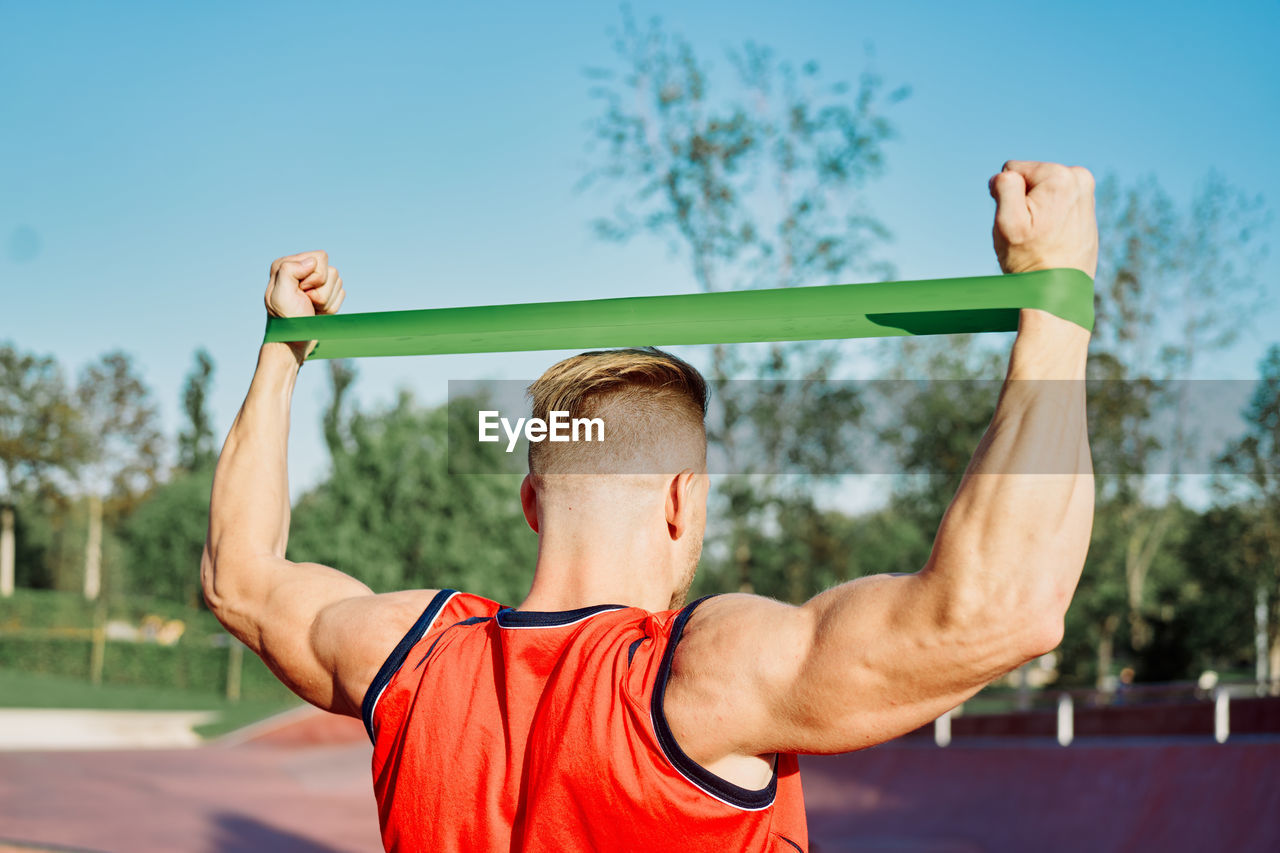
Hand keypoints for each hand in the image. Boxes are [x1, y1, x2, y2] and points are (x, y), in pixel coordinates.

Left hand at [264, 250, 345, 360]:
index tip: (300, 291)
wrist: (294, 340)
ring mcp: (315, 282)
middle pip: (331, 270)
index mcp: (287, 264)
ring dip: (326, 300)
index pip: (318, 258)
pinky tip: (317, 311)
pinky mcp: (325, 293)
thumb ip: (289, 270)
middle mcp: (301, 270)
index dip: (314, 276)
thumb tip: (311, 262)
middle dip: (321, 289)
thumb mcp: (280, 294)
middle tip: (306, 300)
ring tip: (311, 307)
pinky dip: (332, 306)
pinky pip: (341, 293)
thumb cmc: (286, 319)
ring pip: (338, 282)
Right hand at [989, 161, 1097, 278]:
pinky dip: (1049, 219)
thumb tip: (1006, 174)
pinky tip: (1053, 240)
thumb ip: (1004, 186)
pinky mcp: (1087, 210)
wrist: (1058, 292)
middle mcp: (1080, 178)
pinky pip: (1055, 205)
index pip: (1012, 170)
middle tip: (1032, 232)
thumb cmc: (1030, 258)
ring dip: (1036, 211)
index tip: (1022, 222)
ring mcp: (1087, 194)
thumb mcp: (1007, 221)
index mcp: (1061, 175)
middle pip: (1030, 179)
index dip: (1008, 197)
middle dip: (1024, 202)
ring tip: (1043, 236)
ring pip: (1041, 193)